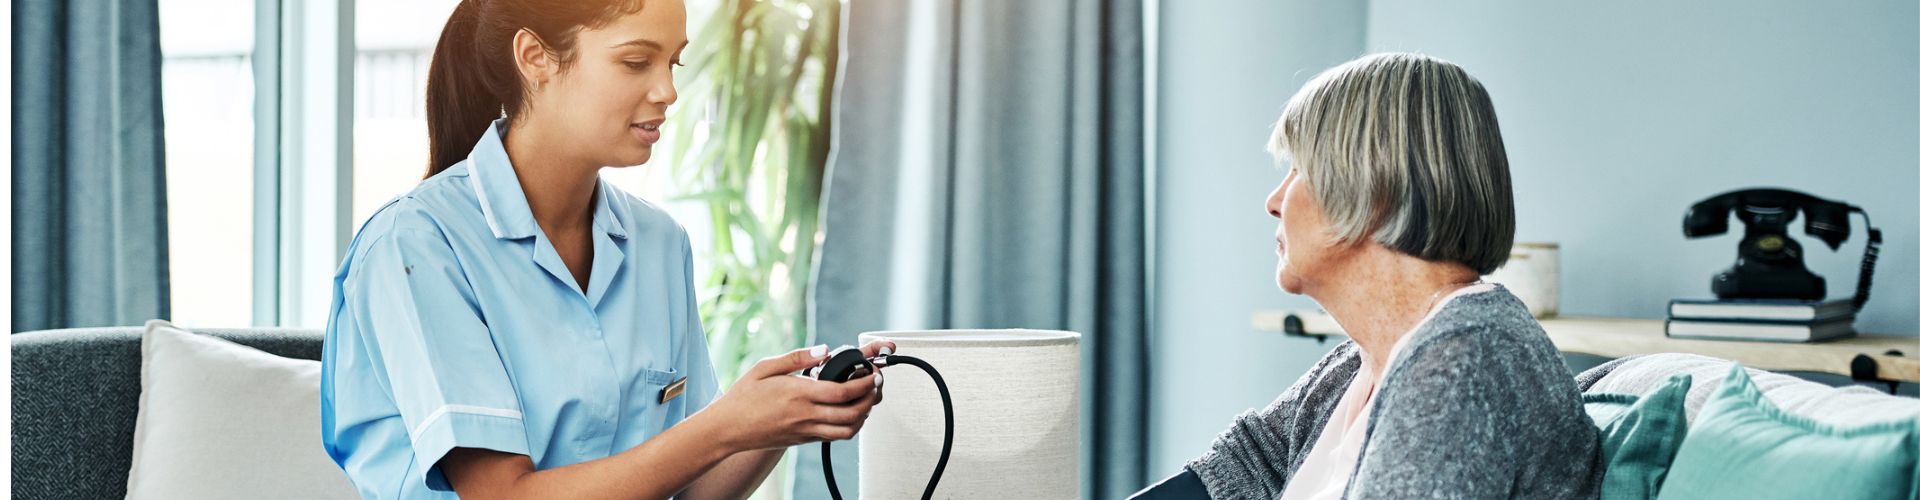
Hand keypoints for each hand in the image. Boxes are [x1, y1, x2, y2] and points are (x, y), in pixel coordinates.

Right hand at [703, 340, 896, 452]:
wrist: (727, 429)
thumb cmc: (743, 398)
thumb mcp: (766, 367)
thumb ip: (797, 357)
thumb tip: (824, 349)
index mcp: (799, 394)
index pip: (843, 392)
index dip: (865, 383)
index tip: (872, 374)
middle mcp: (805, 415)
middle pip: (852, 413)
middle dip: (871, 399)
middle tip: (875, 385)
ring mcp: (806, 431)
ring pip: (847, 430)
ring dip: (863, 415)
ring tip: (866, 399)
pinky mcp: (803, 440)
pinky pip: (835, 436)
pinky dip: (849, 426)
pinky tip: (848, 412)